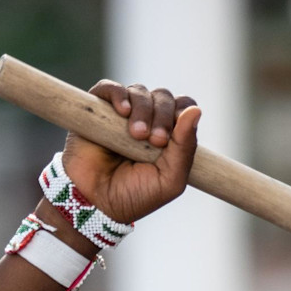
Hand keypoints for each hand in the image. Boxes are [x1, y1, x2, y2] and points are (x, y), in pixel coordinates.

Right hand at [63, 81, 201, 225]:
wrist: (95, 203)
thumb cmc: (133, 195)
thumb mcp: (169, 179)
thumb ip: (185, 148)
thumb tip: (195, 110)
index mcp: (167, 134)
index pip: (182, 106)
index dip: (183, 110)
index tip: (174, 133)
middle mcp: (146, 119)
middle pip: (163, 96)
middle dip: (163, 115)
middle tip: (155, 140)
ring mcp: (121, 113)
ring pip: (139, 92)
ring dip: (143, 109)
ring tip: (135, 134)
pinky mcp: (97, 109)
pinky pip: (109, 87)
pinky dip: (118, 94)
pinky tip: (122, 111)